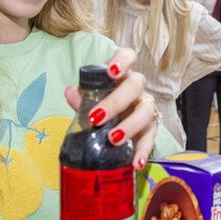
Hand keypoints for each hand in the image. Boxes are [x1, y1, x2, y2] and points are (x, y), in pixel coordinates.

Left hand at [64, 48, 157, 169]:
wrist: (119, 126)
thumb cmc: (104, 107)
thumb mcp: (91, 102)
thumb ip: (82, 98)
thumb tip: (69, 91)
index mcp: (121, 76)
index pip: (128, 56)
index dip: (122, 61)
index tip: (112, 71)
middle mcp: (137, 89)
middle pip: (135, 86)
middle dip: (115, 101)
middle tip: (96, 117)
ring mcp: (146, 108)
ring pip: (145, 112)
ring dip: (129, 126)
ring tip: (113, 139)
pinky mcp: (151, 129)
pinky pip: (151, 139)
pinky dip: (144, 151)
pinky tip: (136, 163)